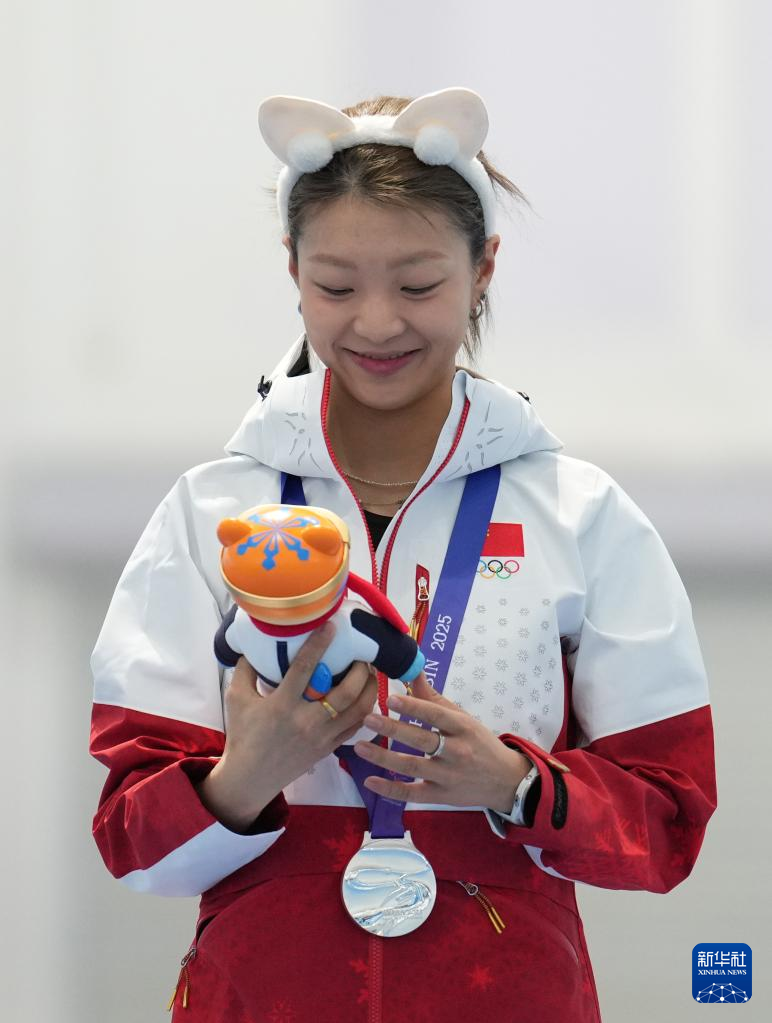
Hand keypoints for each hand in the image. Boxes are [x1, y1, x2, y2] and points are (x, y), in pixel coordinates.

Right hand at [197, 622, 376, 830]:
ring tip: (370, 672)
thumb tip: (254, 641)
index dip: (319, 645)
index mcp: (281, 705)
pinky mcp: (328, 749)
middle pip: (344, 692)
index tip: (331, 626)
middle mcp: (306, 721)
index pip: (304, 669)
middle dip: (359, 670)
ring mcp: (321, 737)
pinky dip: (365, 710)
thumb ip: (246, 668)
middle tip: (361, 654)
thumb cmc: (242, 734)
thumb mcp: (236, 698)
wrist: (249, 778)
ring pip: (357, 711)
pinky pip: (355, 727)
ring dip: (369, 689)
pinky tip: (366, 696)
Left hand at [353, 671, 530, 813]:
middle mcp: (456, 752)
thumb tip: (413, 671)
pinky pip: (411, 793)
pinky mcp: (440, 796)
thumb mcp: (462, 718)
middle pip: (421, 740)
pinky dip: (390, 789)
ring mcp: (448, 776)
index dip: (414, 707)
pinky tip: (370, 780)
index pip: (436, 715)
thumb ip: (434, 699)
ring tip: (360, 747)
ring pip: (412, 766)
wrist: (504, 780)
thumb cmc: (479, 743)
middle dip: (393, 729)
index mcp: (462, 727)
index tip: (390, 698)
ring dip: (384, 757)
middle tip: (368, 719)